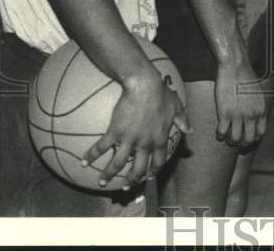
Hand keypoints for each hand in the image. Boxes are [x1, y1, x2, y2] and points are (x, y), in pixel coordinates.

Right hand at [82, 70, 190, 189]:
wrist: (144, 86)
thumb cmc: (161, 95)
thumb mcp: (176, 107)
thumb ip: (183, 120)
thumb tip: (190, 130)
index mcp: (159, 139)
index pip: (158, 161)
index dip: (154, 170)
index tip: (149, 177)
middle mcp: (145, 143)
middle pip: (138, 168)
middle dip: (132, 180)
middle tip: (125, 186)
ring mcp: (129, 139)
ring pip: (118, 163)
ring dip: (109, 174)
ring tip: (102, 182)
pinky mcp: (115, 132)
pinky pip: (102, 147)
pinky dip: (92, 155)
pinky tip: (84, 162)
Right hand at [214, 59, 267, 146]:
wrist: (235, 66)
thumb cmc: (246, 77)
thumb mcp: (259, 94)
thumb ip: (258, 107)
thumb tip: (255, 118)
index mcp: (261, 110)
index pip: (261, 134)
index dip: (254, 139)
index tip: (248, 138)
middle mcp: (251, 115)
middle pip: (248, 140)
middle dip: (242, 144)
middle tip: (236, 141)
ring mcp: (238, 115)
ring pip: (235, 139)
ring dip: (230, 141)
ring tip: (226, 138)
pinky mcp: (224, 113)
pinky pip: (221, 132)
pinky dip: (219, 136)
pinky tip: (218, 133)